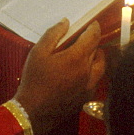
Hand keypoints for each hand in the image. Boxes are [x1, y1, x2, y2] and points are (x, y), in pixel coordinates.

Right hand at [14, 19, 105, 134]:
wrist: (33, 112)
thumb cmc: (34, 81)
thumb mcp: (38, 52)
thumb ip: (53, 34)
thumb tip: (65, 22)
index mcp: (77, 58)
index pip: (93, 36)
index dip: (94, 27)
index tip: (92, 23)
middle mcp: (87, 71)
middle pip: (98, 50)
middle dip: (92, 42)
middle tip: (83, 38)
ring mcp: (89, 86)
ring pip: (100, 67)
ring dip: (95, 58)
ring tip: (84, 54)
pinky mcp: (86, 98)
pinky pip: (95, 81)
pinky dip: (92, 73)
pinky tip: (79, 73)